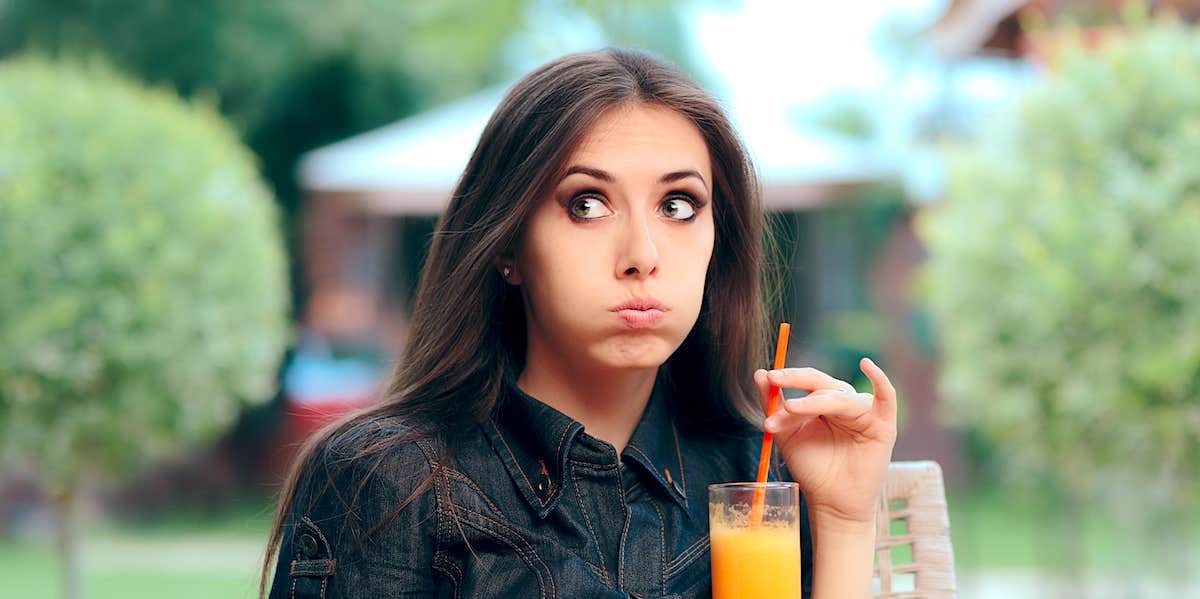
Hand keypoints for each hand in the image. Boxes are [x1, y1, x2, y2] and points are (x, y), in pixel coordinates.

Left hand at [756, 358, 897, 525]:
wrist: (831, 501)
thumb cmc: (812, 468)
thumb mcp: (786, 434)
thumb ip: (774, 405)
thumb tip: (759, 374)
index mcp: (824, 401)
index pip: (807, 381)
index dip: (788, 378)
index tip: (767, 378)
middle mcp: (845, 402)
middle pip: (822, 383)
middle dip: (796, 380)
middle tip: (775, 381)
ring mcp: (864, 411)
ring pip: (839, 396)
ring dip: (812, 401)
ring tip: (790, 409)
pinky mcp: (883, 424)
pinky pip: (886, 396)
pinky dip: (879, 379)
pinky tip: (867, 366)